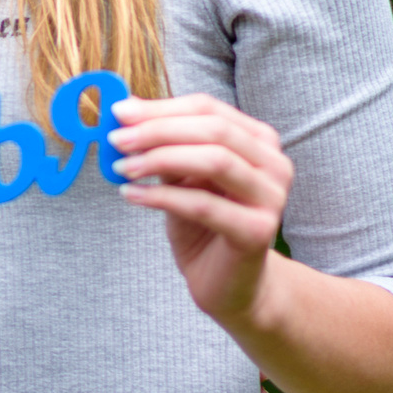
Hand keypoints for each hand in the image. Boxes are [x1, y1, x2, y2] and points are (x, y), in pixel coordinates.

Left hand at [109, 93, 294, 325]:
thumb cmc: (203, 224)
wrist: (229, 284)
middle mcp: (274, 165)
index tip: (120, 112)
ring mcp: (271, 198)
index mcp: (259, 141)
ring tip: (122, 168)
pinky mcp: (258, 231)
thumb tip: (126, 110)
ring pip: (214, 161)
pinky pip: (203, 205)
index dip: (162, 108)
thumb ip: (164, 144)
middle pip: (214, 130)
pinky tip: (130, 195)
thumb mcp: (181, 176)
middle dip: (159, 130)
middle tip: (117, 139)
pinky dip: (162, 196)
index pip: (209, 108)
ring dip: (160, 159)